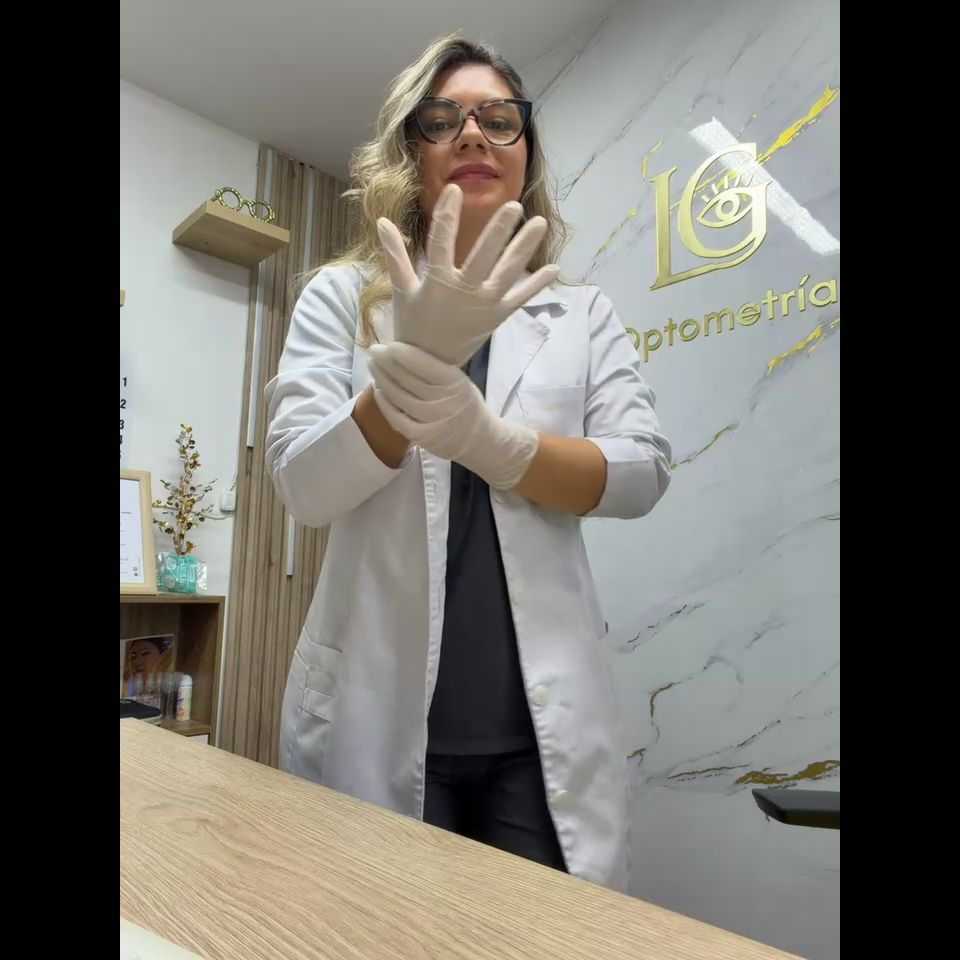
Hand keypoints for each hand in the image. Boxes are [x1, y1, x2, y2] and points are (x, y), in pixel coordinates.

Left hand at [367, 341, 538, 489]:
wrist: (478, 439)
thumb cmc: (465, 403)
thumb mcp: (460, 381)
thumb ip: (437, 369)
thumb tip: (403, 351)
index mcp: (455, 383)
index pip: (424, 365)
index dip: (403, 353)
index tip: (388, 344)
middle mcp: (443, 401)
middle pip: (407, 379)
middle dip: (386, 362)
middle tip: (374, 350)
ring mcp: (431, 421)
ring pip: (399, 396)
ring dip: (382, 379)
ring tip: (373, 366)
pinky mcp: (421, 436)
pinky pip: (397, 418)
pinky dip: (384, 404)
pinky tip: (378, 391)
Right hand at [376, 184, 558, 365]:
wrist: (427, 367)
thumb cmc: (412, 326)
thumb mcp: (402, 290)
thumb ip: (396, 255)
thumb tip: (381, 221)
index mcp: (437, 282)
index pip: (441, 240)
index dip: (448, 213)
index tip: (455, 189)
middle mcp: (463, 292)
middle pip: (484, 255)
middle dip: (499, 230)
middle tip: (514, 206)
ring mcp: (484, 305)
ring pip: (508, 272)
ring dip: (525, 247)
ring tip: (540, 223)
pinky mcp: (497, 318)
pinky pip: (520, 298)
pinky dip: (537, 284)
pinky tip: (554, 267)